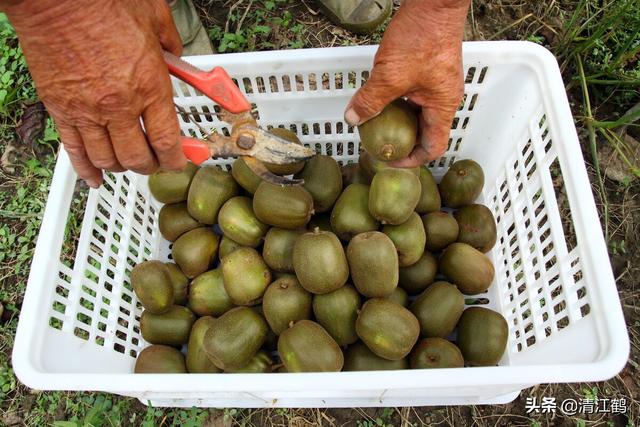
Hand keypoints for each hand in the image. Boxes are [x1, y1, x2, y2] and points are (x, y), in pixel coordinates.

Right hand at [4, 0, 186, 186]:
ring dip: (122, 166)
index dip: (176, 159)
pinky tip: (95, 178)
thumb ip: (174, 50)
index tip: (180, 162)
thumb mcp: (156, 21)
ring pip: (107, 159)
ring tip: (130, 162)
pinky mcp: (60, 109)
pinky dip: (86, 169)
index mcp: (149, 86)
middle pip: (138, 158)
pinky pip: (74, 151)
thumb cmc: (104, 3)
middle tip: (156, 161)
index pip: (167, 141)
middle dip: (151, 165)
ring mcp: (86, 111)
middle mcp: (118, 106)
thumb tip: (184, 64)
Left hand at [344, 0, 468, 166]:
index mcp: (443, 106)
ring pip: (418, 114)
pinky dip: (398, 103)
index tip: (389, 161)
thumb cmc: (420, 37)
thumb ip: (371, 101)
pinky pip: (414, 96)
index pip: (433, 147)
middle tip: (378, 146)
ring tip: (375, 126)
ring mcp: (438, 84)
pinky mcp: (430, 70)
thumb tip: (352, 119)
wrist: (434, 1)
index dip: (411, 160)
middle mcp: (444, 98)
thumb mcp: (389, 75)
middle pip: (425, 132)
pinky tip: (379, 100)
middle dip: (402, 142)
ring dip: (398, 122)